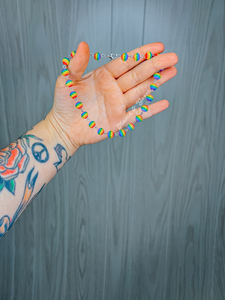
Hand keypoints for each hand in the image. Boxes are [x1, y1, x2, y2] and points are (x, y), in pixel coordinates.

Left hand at [45, 41, 177, 152]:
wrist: (64, 129)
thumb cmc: (64, 105)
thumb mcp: (66, 82)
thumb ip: (75, 64)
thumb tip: (82, 45)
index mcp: (103, 76)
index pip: (127, 62)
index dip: (142, 54)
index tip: (158, 47)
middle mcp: (114, 89)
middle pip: (138, 74)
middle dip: (156, 66)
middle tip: (172, 58)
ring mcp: (118, 105)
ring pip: (141, 90)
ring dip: (157, 82)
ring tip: (172, 72)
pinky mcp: (119, 121)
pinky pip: (139, 114)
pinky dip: (151, 110)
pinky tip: (163, 103)